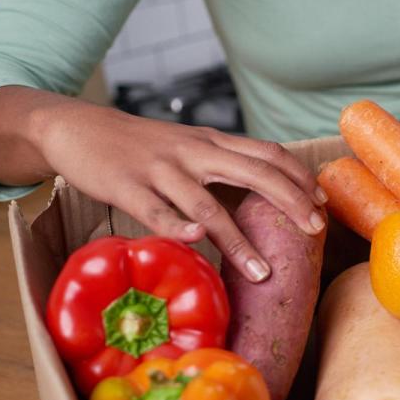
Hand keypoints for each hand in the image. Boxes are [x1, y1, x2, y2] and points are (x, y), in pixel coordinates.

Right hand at [35, 98, 325, 282]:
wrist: (77, 127)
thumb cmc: (142, 145)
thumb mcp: (190, 145)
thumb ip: (225, 163)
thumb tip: (268, 190)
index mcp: (213, 142)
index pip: (269, 154)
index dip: (299, 177)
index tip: (323, 204)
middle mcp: (194, 152)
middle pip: (254, 174)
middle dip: (290, 202)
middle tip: (315, 231)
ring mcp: (161, 170)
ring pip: (208, 205)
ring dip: (239, 241)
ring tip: (262, 273)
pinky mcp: (127, 186)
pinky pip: (156, 212)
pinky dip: (178, 227)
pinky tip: (197, 241)